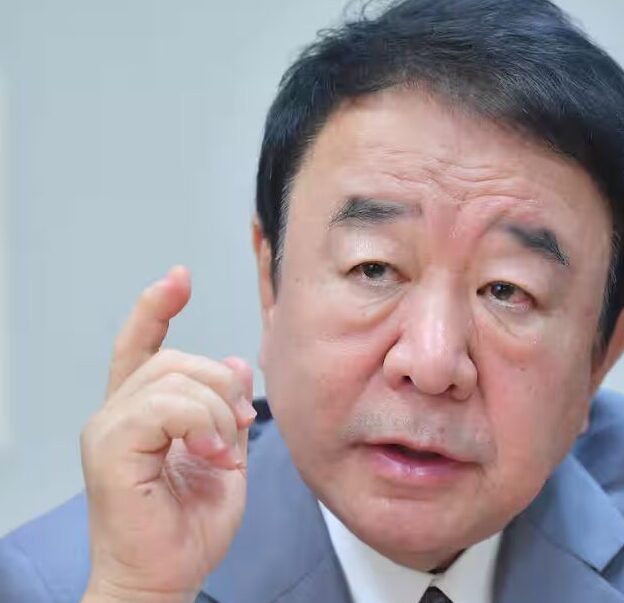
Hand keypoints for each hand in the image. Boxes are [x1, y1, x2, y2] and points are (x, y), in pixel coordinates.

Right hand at [80, 266, 256, 602]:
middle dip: (221, 385)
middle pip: (174, 359)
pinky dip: (201, 424)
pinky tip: (212, 454)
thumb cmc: (188, 529)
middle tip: (242, 424)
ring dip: (215, 410)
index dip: (157, 308)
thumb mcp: (225, 456)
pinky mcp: (110, 449)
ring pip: (173, 378)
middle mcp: (117, 414)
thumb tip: (236, 363)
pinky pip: (165, 407)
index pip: (142, 346)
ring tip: (224, 450)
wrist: (165, 579)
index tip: (178, 278)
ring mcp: (108, 429)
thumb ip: (227, 410)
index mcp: (140, 414)